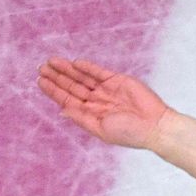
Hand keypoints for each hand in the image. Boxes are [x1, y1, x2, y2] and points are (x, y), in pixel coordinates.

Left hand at [37, 56, 169, 149]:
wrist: (154, 126)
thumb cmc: (129, 133)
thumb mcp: (101, 130)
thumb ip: (81, 119)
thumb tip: (62, 111)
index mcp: (91, 115)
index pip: (68, 100)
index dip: (54, 91)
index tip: (41, 82)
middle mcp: (97, 101)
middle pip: (72, 86)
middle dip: (57, 78)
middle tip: (41, 68)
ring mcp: (107, 90)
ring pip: (82, 77)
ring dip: (67, 70)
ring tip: (51, 62)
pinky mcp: (118, 80)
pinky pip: (98, 72)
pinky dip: (87, 67)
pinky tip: (74, 63)